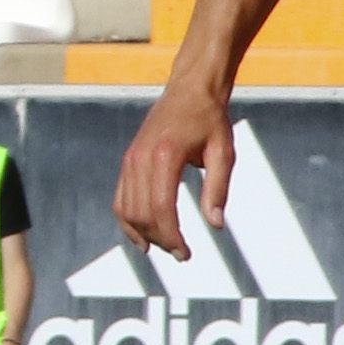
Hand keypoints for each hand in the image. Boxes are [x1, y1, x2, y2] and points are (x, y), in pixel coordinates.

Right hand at [115, 80, 233, 253]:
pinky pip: (120, 199)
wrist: (190, 90)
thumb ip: (218, 189)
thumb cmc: (211, 121)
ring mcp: (130, 160)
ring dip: (144, 234)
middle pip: (141, 213)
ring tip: (166, 246)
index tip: (185, 253)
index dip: (171, 236)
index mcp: (165, 155)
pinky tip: (143, 236)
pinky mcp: (127, 161)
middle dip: (160, 239)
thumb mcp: (224, 153)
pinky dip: (128, 221)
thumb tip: (215, 225)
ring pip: (126, 209)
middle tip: (182, 254)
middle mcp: (140, 158)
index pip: (161, 208)